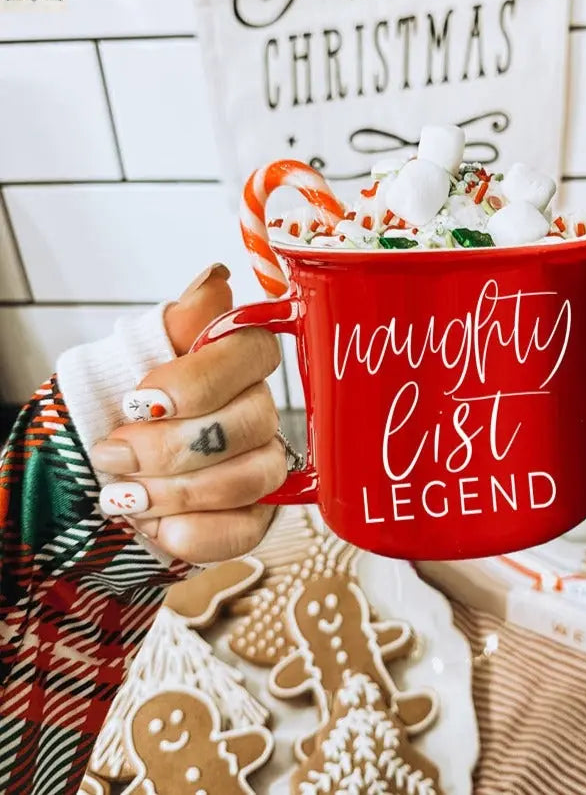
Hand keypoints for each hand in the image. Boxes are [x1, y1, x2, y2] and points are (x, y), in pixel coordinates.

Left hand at [91, 264, 285, 563]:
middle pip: (253, 421)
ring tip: (125, 496)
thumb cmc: (115, 415)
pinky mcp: (255, 515)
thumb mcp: (127, 360)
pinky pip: (248, 529)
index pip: (254, 352)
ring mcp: (261, 464)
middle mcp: (257, 410)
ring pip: (253, 477)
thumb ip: (176, 325)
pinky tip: (155, 526)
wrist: (95, 478)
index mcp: (233, 363)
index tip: (140, 400)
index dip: (200, 381)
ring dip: (177, 492)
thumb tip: (215, 280)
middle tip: (115, 453)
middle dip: (172, 447)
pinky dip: (193, 533)